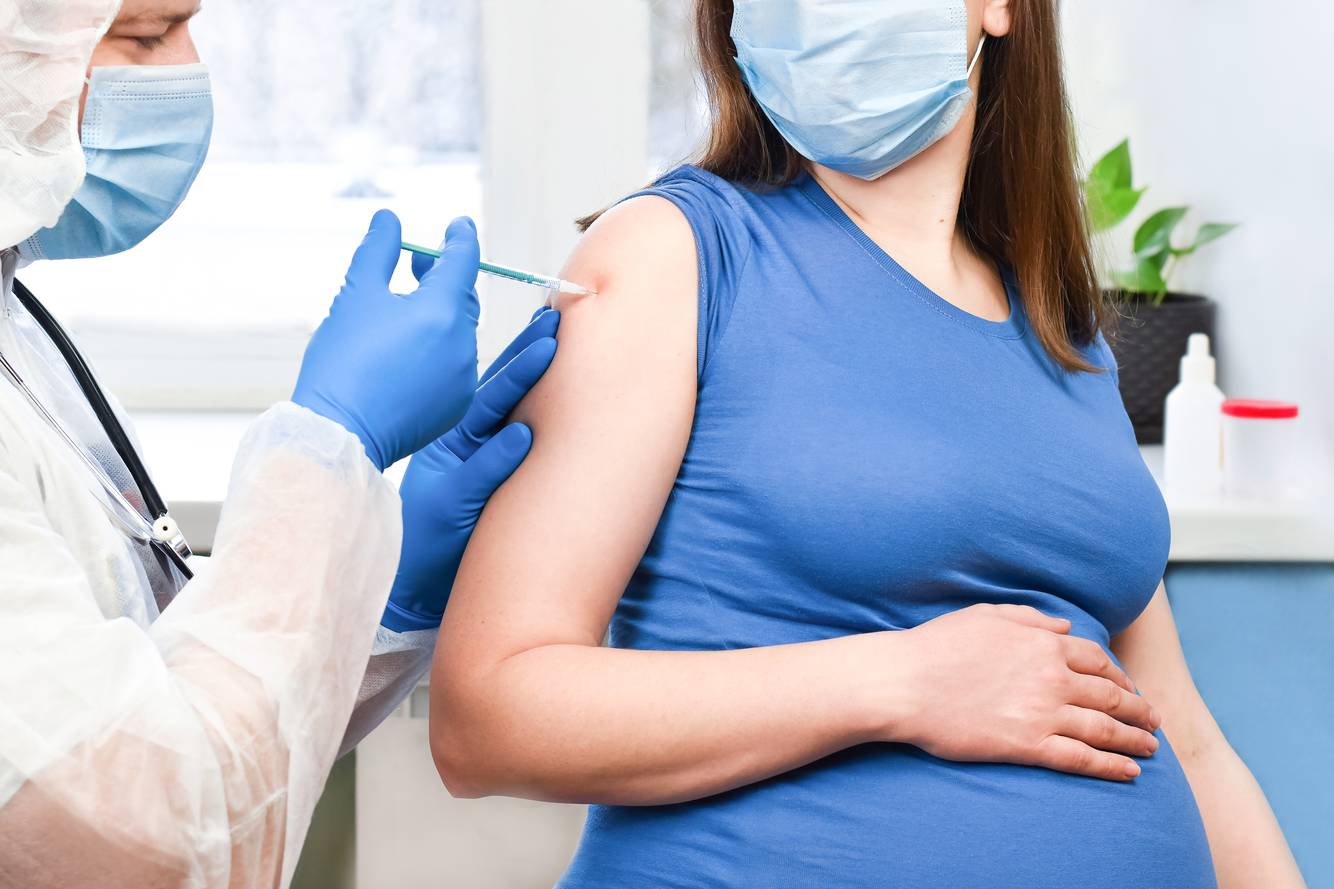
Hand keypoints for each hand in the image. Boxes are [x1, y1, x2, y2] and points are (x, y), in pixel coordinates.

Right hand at [292, 209, 480, 470]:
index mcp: (442, 311)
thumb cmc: (342, 360)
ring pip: (460, 332)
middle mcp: (463, 344)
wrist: (340, 432)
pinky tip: (410, 348)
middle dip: (445, 275)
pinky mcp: (456, 405)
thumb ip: (378, 250)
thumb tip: (389, 219)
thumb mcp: (356, 295)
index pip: (463, 260)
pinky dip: (440, 349)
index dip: (460, 237)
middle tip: (419, 262)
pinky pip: (455, 365)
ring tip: (408, 305)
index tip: (458, 225)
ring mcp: (464, 378)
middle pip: (463, 297)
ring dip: (441, 313)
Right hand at [381, 307, 559, 631]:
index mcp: (464, 439)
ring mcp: (453, 471)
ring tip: (548, 350)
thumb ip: (495, 456)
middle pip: (495, 389)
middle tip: (556, 317)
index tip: (551, 322)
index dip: (523, 353)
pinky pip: (480, 476)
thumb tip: (527, 426)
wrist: (409, 587)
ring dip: (517, 382)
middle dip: (525, 351)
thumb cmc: (445, 539)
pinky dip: (500, 456)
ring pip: (487, 417)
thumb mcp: (472, 489)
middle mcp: (458, 447)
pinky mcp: (452, 504)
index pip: (499, 387)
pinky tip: (524, 433)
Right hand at [890, 604, 1161, 780]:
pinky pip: (1082, 759)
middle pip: (1111, 695)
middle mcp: (1052, 676)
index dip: (1120, 676)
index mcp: (1042, 643)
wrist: (905, 682)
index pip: (1098, 660)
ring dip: (1134, 741)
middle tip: (1153, 722)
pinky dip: (1111, 767)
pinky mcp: (1028, 745)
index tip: (1130, 687)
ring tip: (1150, 750)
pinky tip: (1129, 773)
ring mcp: (1042, 712)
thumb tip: (1065, 626)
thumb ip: (1030, 618)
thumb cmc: (936, 646)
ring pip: (1105, 728)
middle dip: (1139, 710)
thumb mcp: (985, 615)